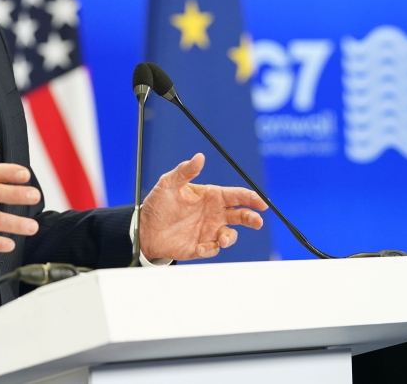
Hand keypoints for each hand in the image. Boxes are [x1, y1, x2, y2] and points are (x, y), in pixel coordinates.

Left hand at [139, 153, 267, 260]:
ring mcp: (209, 231)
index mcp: (211, 196)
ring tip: (221, 239)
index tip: (261, 202)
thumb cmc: (158, 204)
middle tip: (257, 221)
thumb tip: (200, 157)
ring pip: (230, 235)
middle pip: (241, 215)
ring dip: (229, 237)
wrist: (145, 229)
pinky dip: (209, 249)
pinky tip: (198, 247)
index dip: (251, 198)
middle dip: (252, 218)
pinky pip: (212, 249)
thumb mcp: (168, 184)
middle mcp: (214, 213)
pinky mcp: (201, 246)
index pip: (236, 195)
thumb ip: (185, 171)